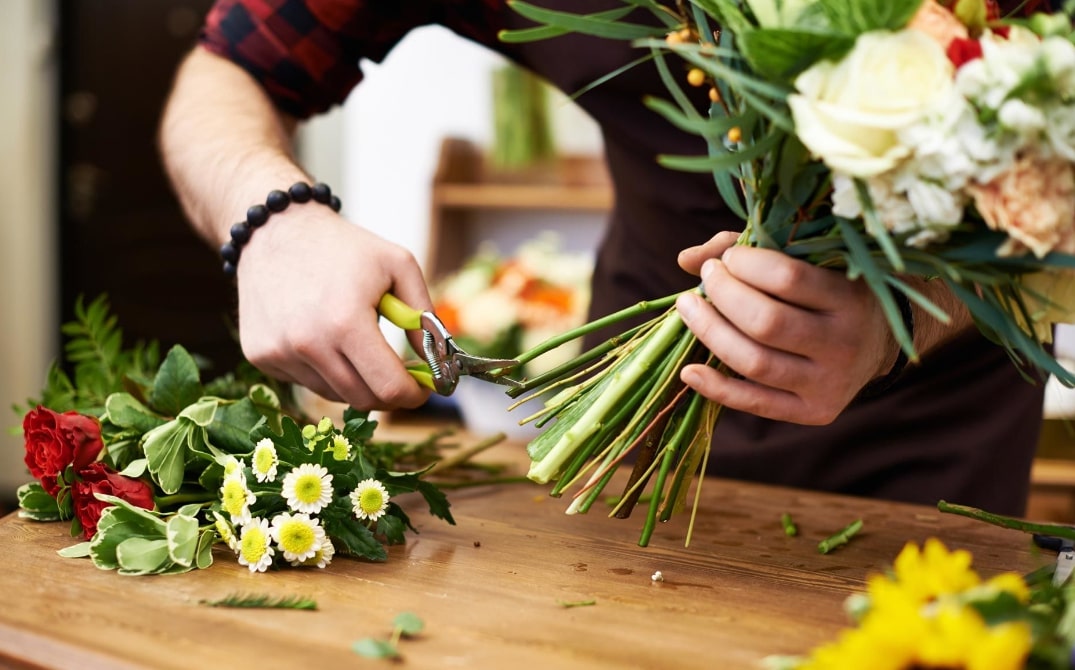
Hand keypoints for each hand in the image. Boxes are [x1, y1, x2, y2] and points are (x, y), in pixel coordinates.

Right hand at [234, 207, 432, 409]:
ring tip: (355, 341)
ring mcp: (278, 353)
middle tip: (399, 374)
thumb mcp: (398, 266)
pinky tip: (321, 336)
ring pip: (334, 393)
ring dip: (354, 379)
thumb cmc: (344, 247)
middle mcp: (307, 344)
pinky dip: (323, 369)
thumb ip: (424, 316)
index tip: (423, 389)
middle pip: (363, 399)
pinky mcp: (259, 355)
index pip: (388, 388)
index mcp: (345, 322)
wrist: (276, 229)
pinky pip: (305, 381)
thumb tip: (436, 362)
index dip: (413, 395)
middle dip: (388, 392)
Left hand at [675, 231, 896, 424]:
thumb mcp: (810, 262)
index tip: (728, 258)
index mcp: (850, 297)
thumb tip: (686, 260)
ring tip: (688, 307)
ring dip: (710, 332)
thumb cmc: (830, 290)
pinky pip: (755, 403)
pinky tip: (689, 370)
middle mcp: (845, 343)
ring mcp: (830, 382)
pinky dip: (716, 388)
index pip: (788, 278)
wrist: (879, 342)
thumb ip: (752, 253)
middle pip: (766, 322)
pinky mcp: (814, 412)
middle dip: (724, 295)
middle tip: (707, 277)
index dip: (746, 264)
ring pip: (755, 363)